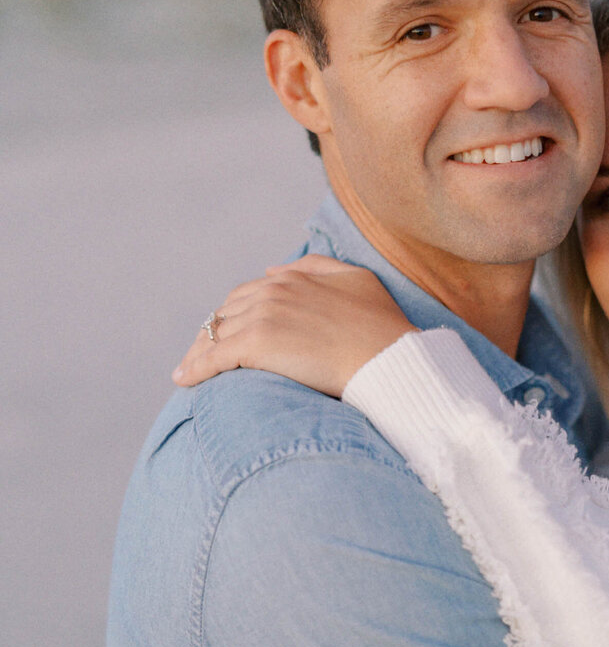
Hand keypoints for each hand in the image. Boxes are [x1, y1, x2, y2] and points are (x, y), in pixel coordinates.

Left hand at [172, 256, 414, 397]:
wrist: (388, 357)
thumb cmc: (382, 325)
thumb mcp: (357, 279)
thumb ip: (318, 266)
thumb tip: (275, 269)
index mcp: (293, 278)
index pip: (247, 293)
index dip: (234, 314)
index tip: (228, 331)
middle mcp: (272, 291)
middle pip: (226, 312)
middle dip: (212, 332)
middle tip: (202, 353)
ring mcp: (262, 316)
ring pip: (215, 332)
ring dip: (198, 351)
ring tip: (190, 369)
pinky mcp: (256, 344)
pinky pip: (214, 356)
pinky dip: (194, 368)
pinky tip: (183, 380)